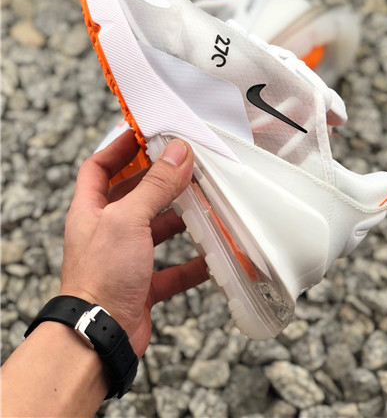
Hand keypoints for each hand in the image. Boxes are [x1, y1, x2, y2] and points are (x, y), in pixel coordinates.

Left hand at [59, 130, 207, 357]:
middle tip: (185, 168)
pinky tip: (209, 257)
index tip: (144, 135)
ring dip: (178, 220)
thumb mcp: (128, 220)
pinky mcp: (141, 285)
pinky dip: (190, 263)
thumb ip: (155, 186)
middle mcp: (106, 231)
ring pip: (155, 231)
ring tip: (203, 206)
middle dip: (159, 183)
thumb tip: (177, 153)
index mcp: (91, 210)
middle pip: (133, 197)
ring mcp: (124, 259)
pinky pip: (170, 269)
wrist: (99, 336)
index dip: (120, 149)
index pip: (99, 167)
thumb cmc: (99, 278)